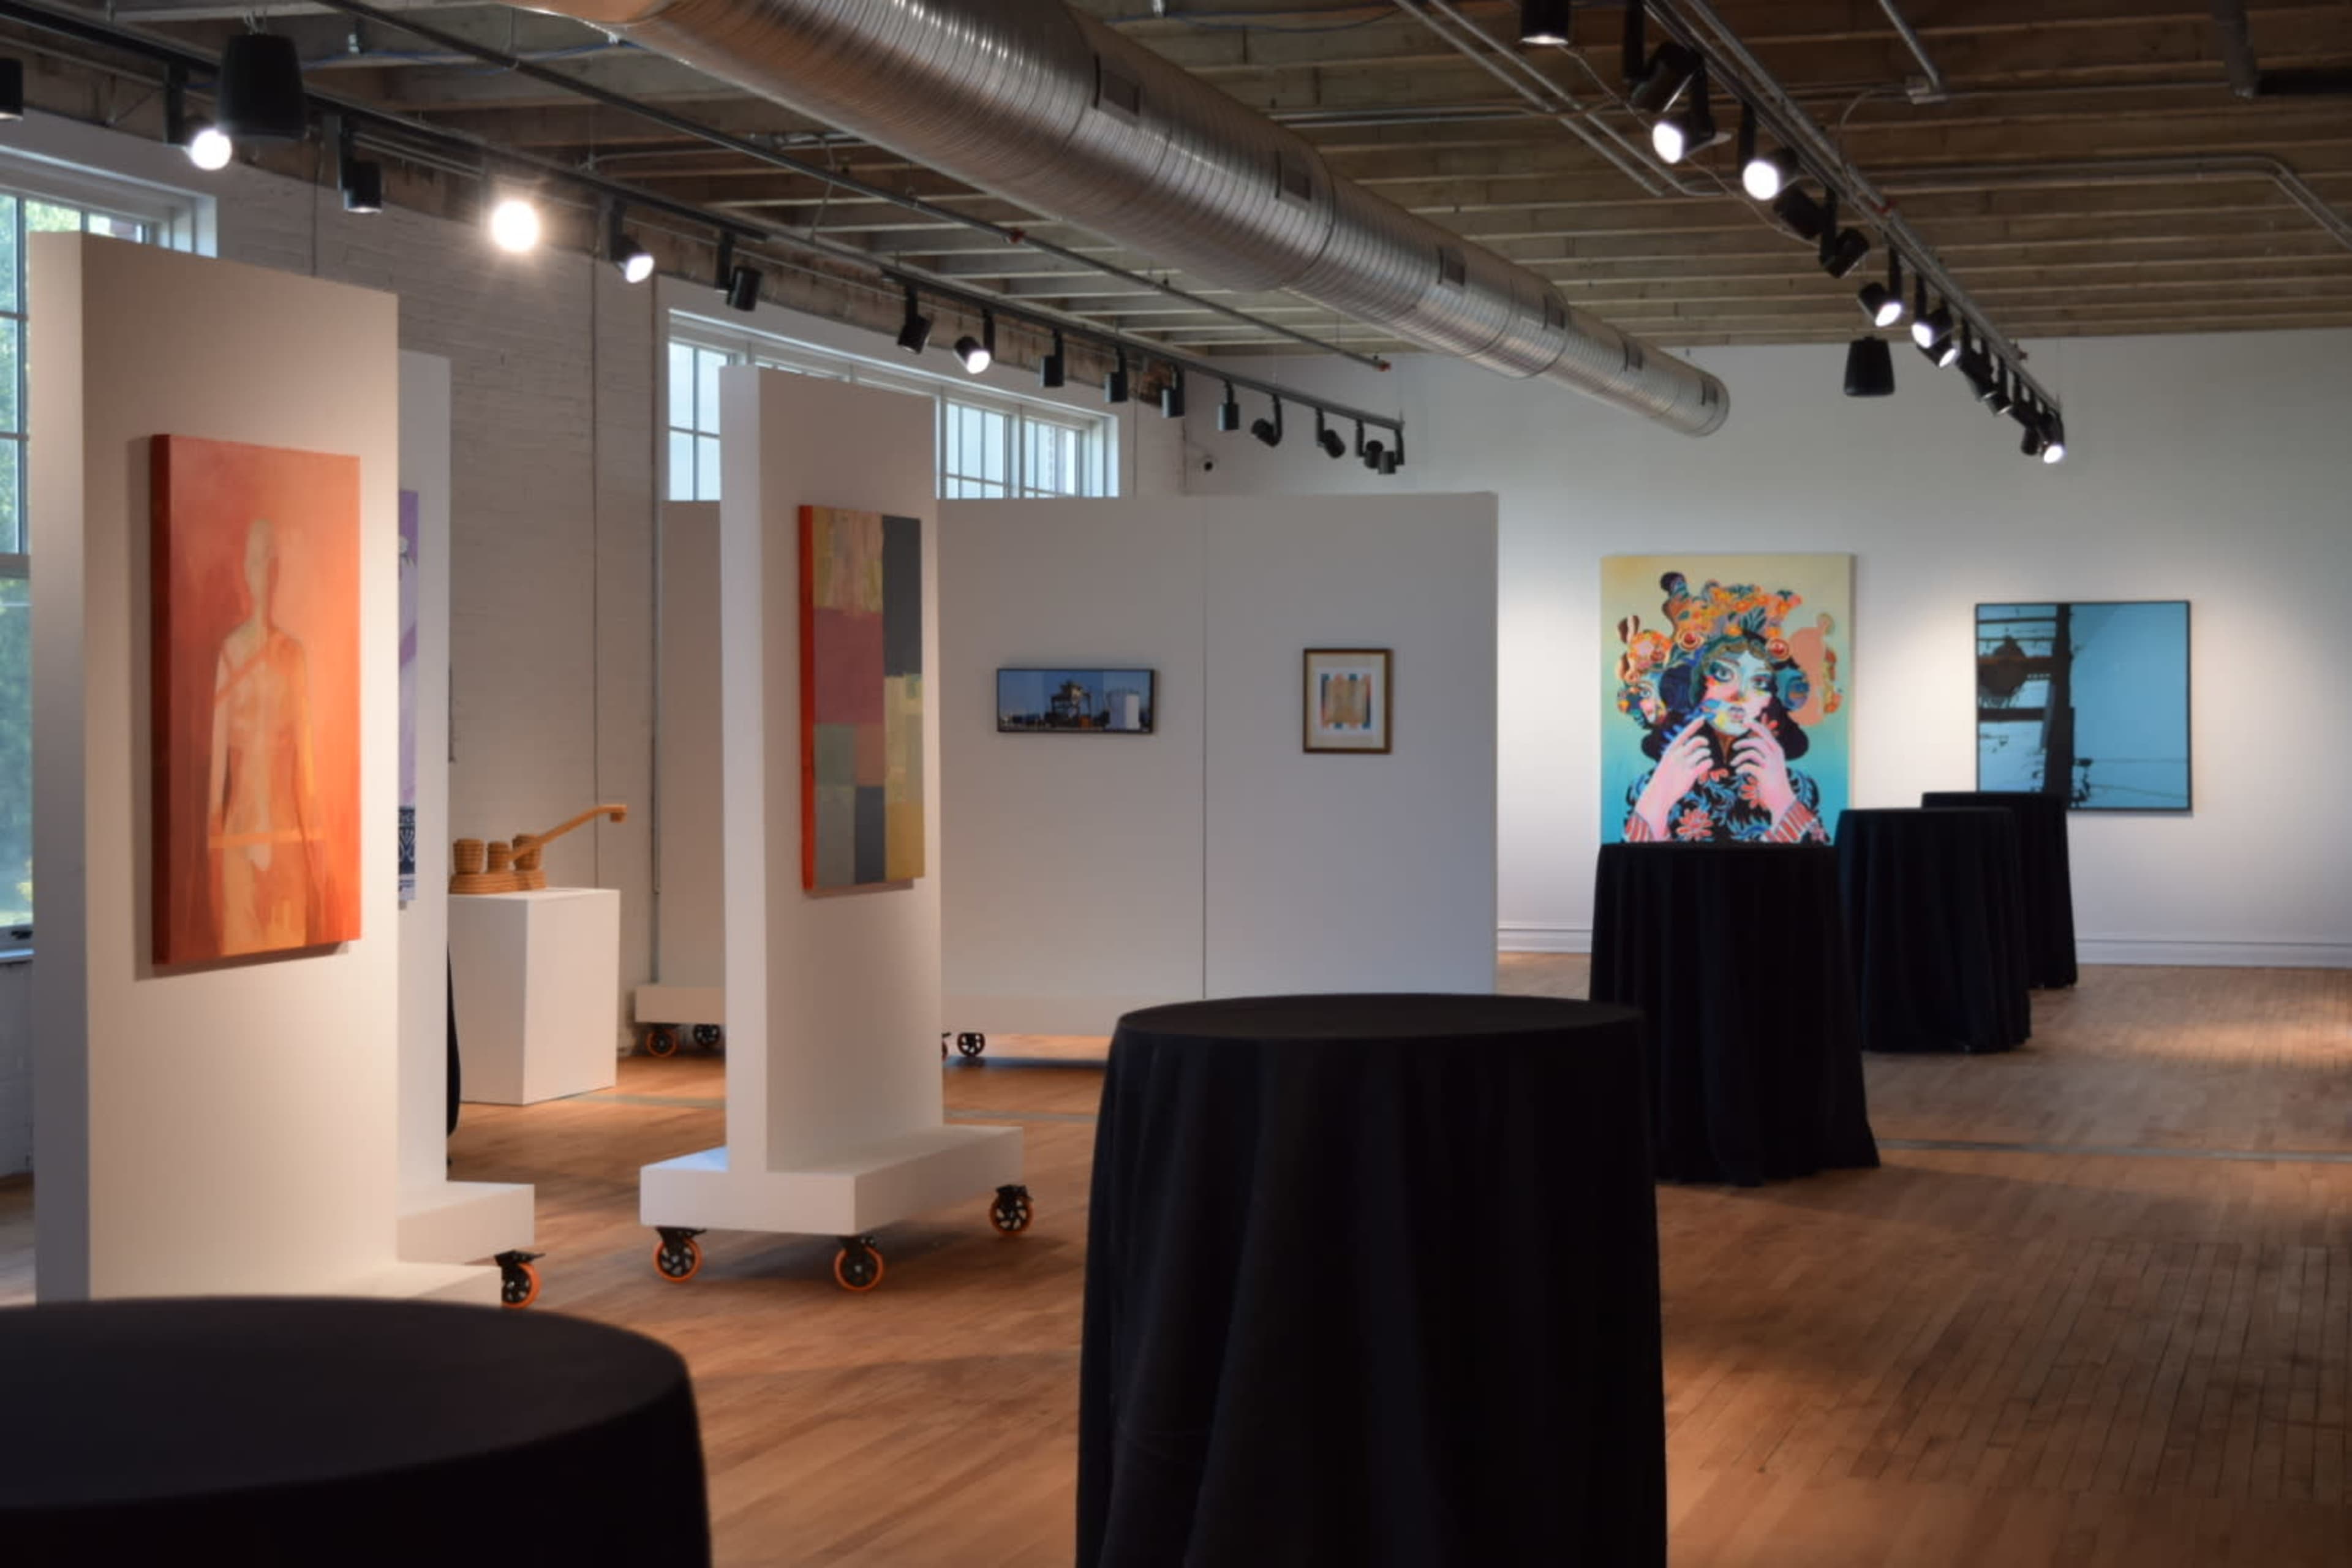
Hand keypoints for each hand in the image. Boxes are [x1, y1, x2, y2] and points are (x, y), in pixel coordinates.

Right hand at [1632, 711, 1714, 837]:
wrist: (1659, 794)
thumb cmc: (1664, 777)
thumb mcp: (1668, 761)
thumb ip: (1679, 753)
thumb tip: (1694, 746)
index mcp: (1670, 750)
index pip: (1684, 734)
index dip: (1694, 725)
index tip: (1703, 717)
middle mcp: (1677, 756)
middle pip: (1696, 742)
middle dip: (1703, 742)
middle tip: (1705, 746)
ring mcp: (1683, 765)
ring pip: (1703, 753)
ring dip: (1706, 754)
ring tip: (1704, 758)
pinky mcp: (1690, 775)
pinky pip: (1705, 764)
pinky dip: (1709, 763)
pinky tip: (1707, 765)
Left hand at [1733, 721, 1796, 819]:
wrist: (1782, 799)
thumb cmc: (1774, 782)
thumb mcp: (1771, 765)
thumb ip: (1763, 755)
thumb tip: (1750, 745)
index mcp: (1777, 751)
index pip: (1766, 733)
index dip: (1755, 726)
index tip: (1745, 721)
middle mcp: (1776, 755)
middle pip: (1758, 740)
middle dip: (1744, 740)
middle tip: (1734, 746)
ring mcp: (1771, 764)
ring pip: (1753, 751)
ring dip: (1740, 756)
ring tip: (1733, 763)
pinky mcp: (1765, 775)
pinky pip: (1749, 766)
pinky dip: (1741, 768)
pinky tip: (1738, 772)